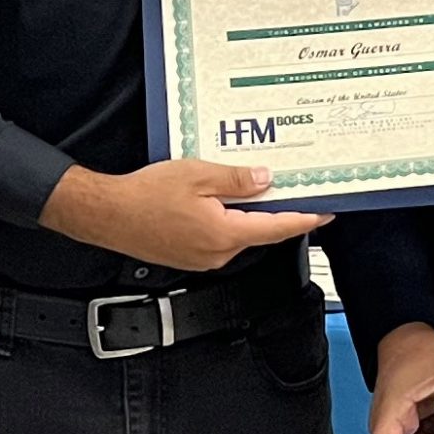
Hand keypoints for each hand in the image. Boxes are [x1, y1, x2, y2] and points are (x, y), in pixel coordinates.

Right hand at [41, 161, 329, 273]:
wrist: (106, 214)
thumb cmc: (145, 195)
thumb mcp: (197, 175)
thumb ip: (236, 180)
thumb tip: (266, 179)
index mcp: (225, 233)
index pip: (277, 227)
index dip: (305, 218)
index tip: (326, 211)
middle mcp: (219, 252)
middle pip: (261, 231)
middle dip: (279, 212)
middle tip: (296, 191)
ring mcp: (204, 258)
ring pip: (241, 234)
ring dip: (251, 215)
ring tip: (258, 189)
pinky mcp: (191, 256)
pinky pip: (222, 238)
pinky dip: (230, 221)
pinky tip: (226, 202)